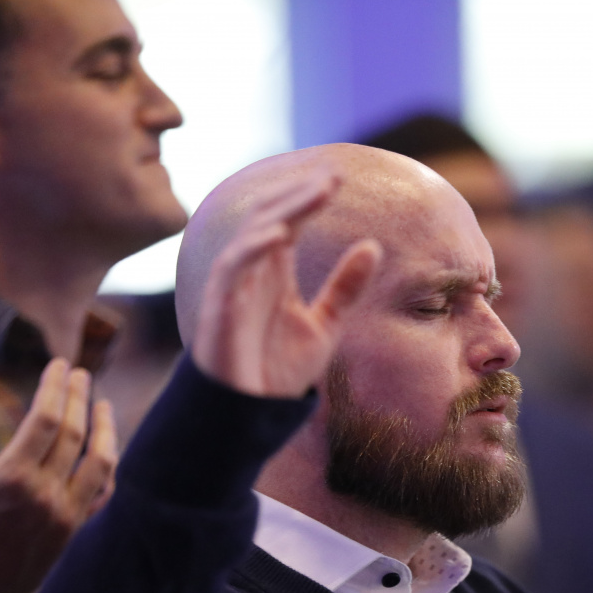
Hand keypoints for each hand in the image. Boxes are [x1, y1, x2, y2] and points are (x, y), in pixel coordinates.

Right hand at [0, 360, 117, 592]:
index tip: (60, 365)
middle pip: (74, 434)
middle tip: (80, 374)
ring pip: (101, 462)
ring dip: (106, 428)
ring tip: (101, 403)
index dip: (56, 387)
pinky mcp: (75, 530)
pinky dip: (107, 467)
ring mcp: (66, 515)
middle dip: (79, 397)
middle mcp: (45, 495)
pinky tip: (105, 446)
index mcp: (10, 477)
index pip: (46, 419)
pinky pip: (102, 493)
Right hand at [191, 167, 382, 397]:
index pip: (289, 221)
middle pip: (271, 218)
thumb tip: (373, 246)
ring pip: (253, 233)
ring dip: (284, 210)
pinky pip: (232, 268)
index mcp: (274, 273)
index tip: (339, 178)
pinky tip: (280, 232)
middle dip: (299, 195)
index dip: (309, 198)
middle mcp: (252, 272)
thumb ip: (344, 288)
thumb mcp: (325, 326)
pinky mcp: (220, 309)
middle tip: (334, 176)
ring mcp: (233, 288)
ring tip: (317, 192)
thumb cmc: (277, 371)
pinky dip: (253, 247)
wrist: (249, 416)